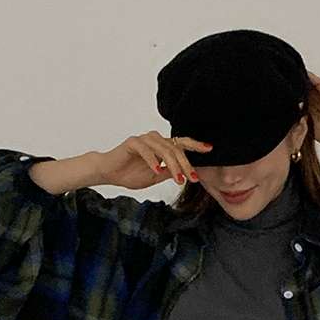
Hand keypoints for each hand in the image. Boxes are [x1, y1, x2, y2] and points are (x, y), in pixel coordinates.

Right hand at [95, 131, 212, 190]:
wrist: (109, 173)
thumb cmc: (131, 173)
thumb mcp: (156, 177)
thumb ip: (170, 172)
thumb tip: (187, 173)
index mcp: (162, 146)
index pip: (181, 143)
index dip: (195, 145)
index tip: (209, 149)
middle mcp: (155, 140)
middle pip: (175, 149)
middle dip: (185, 165)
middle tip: (192, 179)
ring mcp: (144, 140)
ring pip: (164, 149)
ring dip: (173, 165)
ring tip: (178, 179)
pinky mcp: (132, 143)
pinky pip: (146, 150)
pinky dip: (153, 161)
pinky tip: (157, 171)